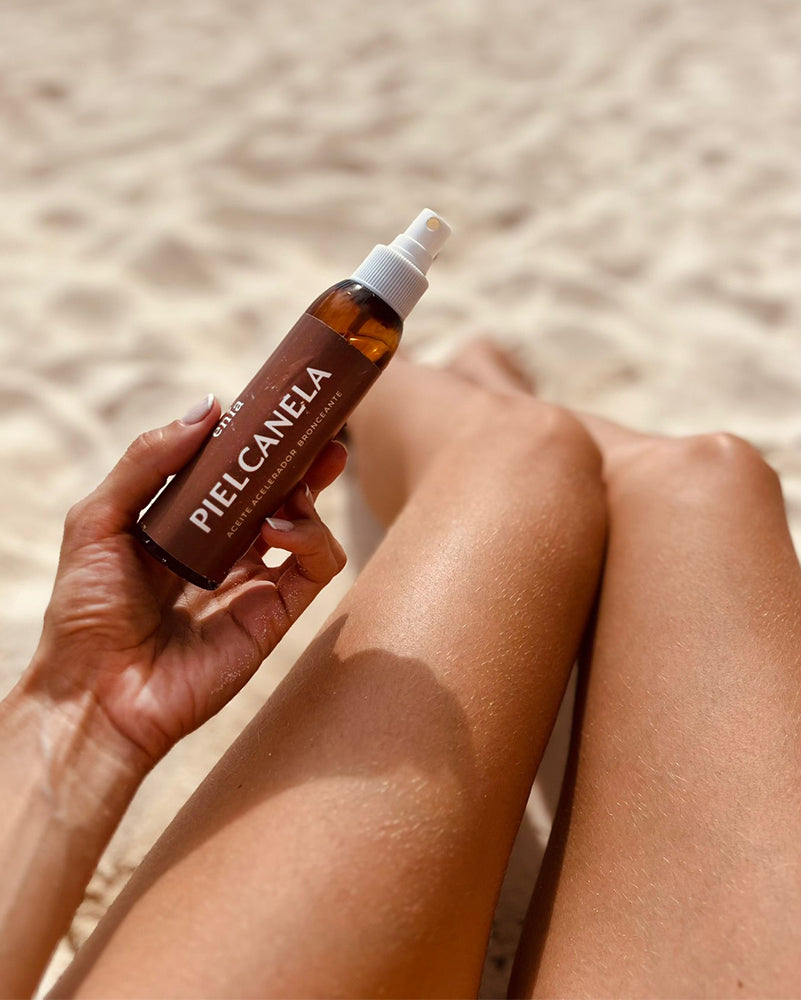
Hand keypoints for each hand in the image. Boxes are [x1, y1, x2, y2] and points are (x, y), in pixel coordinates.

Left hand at [23, 395, 347, 770]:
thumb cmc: (86, 611)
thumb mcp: (99, 520)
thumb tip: (209, 405)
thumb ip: (148, 460)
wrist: (97, 693)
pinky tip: (278, 533)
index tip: (277, 413)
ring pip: (307, 524)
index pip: (235, 474)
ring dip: (306, 500)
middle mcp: (226, 550)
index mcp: (187, 525)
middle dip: (305, 463)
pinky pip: (317, 565)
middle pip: (281, 494)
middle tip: (322, 436)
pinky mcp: (277, 614)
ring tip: (283, 499)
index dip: (259, 445)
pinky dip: (312, 538)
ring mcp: (254, 582)